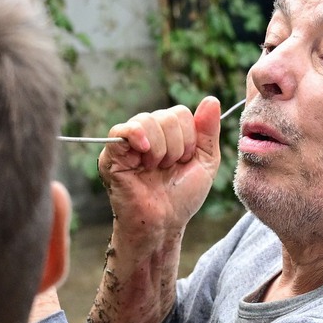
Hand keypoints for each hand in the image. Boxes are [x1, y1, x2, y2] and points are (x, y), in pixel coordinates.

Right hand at [98, 95, 221, 243]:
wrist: (163, 223)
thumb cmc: (182, 196)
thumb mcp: (205, 162)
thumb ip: (208, 131)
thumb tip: (211, 99)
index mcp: (167, 133)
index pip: (180, 113)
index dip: (189, 139)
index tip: (184, 162)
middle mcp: (147, 133)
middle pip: (167, 116)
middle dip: (176, 147)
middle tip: (168, 169)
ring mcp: (128, 143)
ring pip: (148, 121)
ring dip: (160, 150)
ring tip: (155, 169)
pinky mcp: (111, 155)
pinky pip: (121, 131)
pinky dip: (136, 137)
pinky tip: (144, 152)